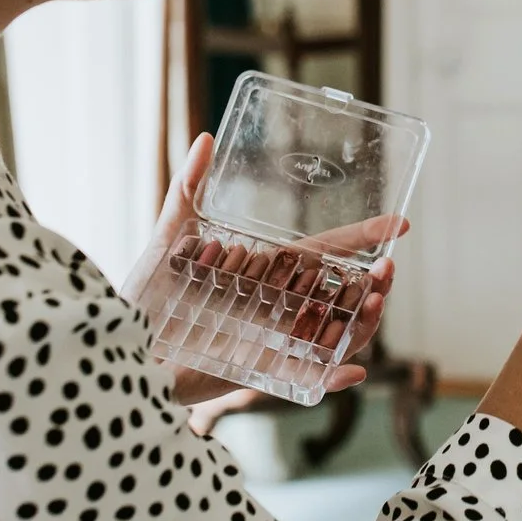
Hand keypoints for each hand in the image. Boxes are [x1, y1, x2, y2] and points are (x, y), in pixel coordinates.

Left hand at [147, 134, 402, 408]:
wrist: (122, 345)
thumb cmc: (145, 296)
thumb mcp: (170, 238)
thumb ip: (189, 188)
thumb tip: (207, 138)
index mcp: (265, 274)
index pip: (323, 254)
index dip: (361, 238)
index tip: (399, 223)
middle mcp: (277, 308)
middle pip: (340, 296)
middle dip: (374, 284)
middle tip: (388, 268)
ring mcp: (273, 342)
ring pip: (335, 336)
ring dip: (364, 324)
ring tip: (377, 301)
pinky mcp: (259, 375)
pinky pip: (305, 382)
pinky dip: (333, 380)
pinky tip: (353, 370)